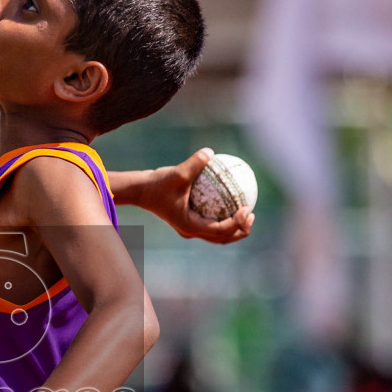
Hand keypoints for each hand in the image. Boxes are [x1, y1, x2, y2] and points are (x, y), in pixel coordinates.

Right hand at [132, 147, 254, 243]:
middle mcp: (191, 230)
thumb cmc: (157, 183)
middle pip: (222, 238)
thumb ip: (195, 163)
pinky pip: (211, 221)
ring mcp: (190, 227)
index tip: (247, 208)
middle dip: (240, 230)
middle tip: (251, 214)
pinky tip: (231, 199)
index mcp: (190, 226)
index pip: (220, 230)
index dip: (237, 222)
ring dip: (234, 227)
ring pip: (217, 234)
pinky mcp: (188, 220)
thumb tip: (211, 152)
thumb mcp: (177, 173)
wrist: (140, 190)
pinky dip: (223, 216)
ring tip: (246, 211)